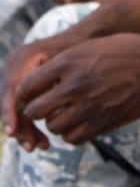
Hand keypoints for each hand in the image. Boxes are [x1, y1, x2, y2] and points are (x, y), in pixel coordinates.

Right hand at [3, 37, 72, 151]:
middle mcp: (13, 69)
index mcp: (20, 60)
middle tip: (32, 146)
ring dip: (26, 131)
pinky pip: (23, 111)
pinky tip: (42, 141)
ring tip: (41, 146)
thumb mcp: (67, 60)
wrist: (83, 39)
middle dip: (20, 127)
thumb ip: (51, 78)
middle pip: (9, 104)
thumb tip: (33, 104)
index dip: (10, 112)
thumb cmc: (79, 48)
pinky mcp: (25, 90)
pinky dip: (31, 126)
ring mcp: (17, 80)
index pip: (9, 90)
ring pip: (16, 111)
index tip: (13, 132)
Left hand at [15, 33, 139, 144]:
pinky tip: (81, 123)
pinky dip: (73, 134)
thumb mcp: (92, 45)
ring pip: (54, 127)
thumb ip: (65, 61)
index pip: (27, 87)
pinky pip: (74, 138)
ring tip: (66, 114)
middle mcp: (74, 85)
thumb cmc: (128, 51)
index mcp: (68, 62)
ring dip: (56, 123)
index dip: (27, 92)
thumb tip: (43, 78)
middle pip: (35, 111)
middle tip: (48, 106)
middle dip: (38, 110)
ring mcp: (88, 106)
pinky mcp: (102, 122)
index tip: (35, 92)